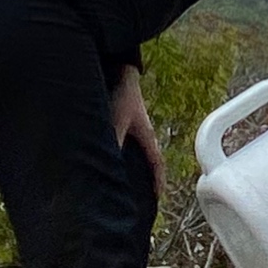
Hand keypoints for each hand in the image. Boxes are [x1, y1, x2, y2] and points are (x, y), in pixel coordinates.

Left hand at [110, 67, 165, 196]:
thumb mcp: (117, 120)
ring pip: (137, 152)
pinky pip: (126, 145)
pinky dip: (122, 155)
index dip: (158, 181)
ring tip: (127, 180)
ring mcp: (134, 129)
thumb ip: (114, 141)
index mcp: (147, 136)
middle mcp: (143, 134)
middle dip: (148, 177)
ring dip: (135, 166)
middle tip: (143, 193)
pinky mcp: (123, 123)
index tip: (157, 196)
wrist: (121, 72)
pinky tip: (110, 158)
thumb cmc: (123, 95)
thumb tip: (108, 163)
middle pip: (149, 160)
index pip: (157, 163)